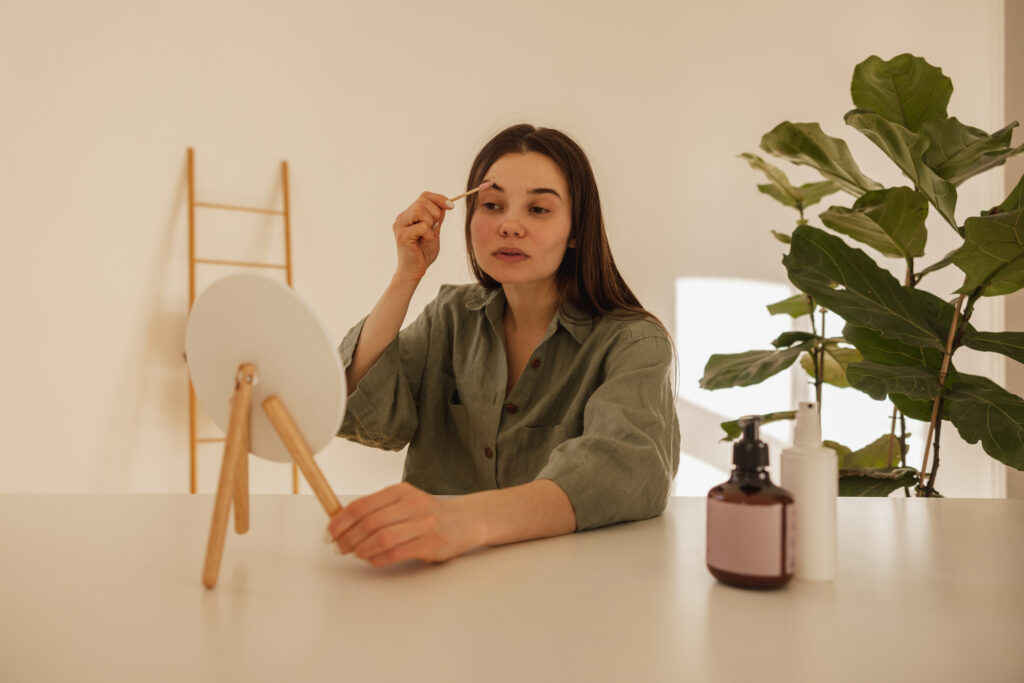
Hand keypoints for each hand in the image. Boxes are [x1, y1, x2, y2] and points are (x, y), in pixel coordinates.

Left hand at [326, 482, 480, 566]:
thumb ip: (379, 509)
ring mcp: (424, 524)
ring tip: (355, 554)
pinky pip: (395, 553)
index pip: (362, 505)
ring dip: (361, 549)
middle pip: (369, 523)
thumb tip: (342, 522)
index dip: (341, 521)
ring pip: (381, 539)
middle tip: (339, 547)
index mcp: (401, 491)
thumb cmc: (428, 513)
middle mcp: (412, 504)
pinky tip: (372, 559)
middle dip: (347, 538)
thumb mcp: (405, 501)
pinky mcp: (431, 543)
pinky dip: (377, 559)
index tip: (330, 532)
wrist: (466, 520)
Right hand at [392, 192, 450, 282]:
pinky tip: (423, 242)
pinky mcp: (402, 235)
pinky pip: (422, 226)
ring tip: (427, 236)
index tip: (451, 206)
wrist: (415, 272)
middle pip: (422, 200)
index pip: (424, 196)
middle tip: (434, 228)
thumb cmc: (423, 254)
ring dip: (430, 223)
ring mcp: (400, 226)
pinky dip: (428, 234)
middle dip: (435, 213)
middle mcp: (402, 218)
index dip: (439, 198)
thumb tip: (446, 204)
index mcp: (408, 215)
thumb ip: (438, 219)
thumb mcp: (434, 232)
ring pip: (420, 210)